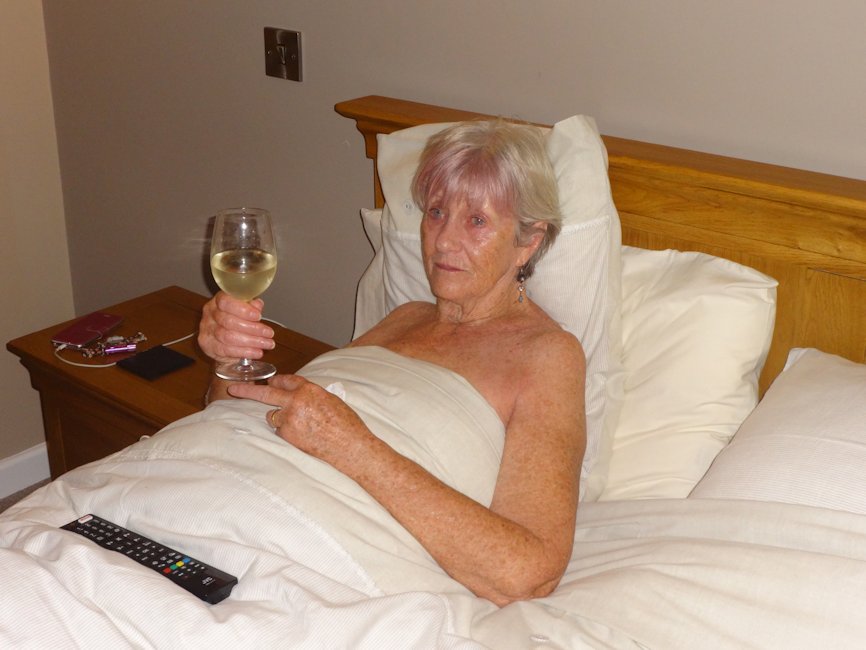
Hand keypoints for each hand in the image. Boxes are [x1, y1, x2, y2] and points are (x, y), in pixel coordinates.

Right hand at [197, 292, 274, 363]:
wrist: (224, 341)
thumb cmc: (237, 321)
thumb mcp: (246, 310)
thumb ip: (251, 306)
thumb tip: (257, 305)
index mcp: (218, 301)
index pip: (225, 301)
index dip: (243, 309)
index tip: (258, 316)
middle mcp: (210, 314)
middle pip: (229, 321)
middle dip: (253, 328)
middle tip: (269, 333)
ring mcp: (207, 330)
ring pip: (229, 337)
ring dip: (252, 341)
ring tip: (267, 344)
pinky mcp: (208, 346)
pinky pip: (227, 350)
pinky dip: (245, 352)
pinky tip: (257, 352)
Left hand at [228, 375, 371, 464]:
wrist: (350, 445)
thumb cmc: (346, 423)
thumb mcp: (330, 400)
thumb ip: (310, 395)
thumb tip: (297, 394)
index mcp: (309, 389)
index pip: (285, 380)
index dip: (277, 382)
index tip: (269, 382)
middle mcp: (296, 401)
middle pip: (266, 393)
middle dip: (247, 391)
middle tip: (233, 389)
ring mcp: (289, 419)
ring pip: (273, 415)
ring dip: (279, 418)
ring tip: (301, 426)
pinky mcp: (287, 434)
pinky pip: (280, 430)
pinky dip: (287, 433)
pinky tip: (304, 436)